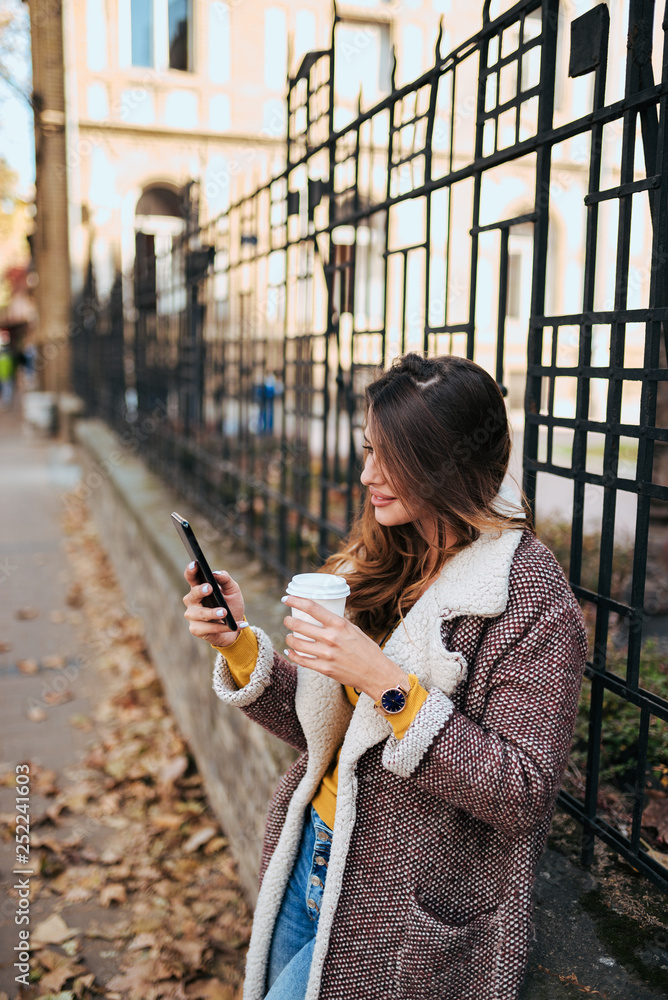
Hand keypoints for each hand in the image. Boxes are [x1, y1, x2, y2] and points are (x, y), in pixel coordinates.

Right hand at [183, 564, 245, 646]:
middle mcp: (192, 601)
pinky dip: (224, 627)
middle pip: (192, 595)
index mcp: (199, 588)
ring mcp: (192, 616)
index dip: (191, 570)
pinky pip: (209, 628)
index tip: (195, 564)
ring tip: (224, 612)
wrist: (234, 627)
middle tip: (210, 588)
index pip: (191, 577)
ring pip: (200, 614)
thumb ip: (226, 580)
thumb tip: (216, 573)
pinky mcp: (196, 630)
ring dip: (212, 613)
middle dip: (200, 591)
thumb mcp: (233, 591)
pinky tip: (236, 626)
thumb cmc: (231, 605)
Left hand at [282, 596, 408, 702]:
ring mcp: (326, 654)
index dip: (296, 601)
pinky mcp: (324, 669)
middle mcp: (331, 638)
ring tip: (289, 636)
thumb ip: (337, 624)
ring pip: (296, 643)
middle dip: (288, 621)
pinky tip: (290, 651)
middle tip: (287, 620)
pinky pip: (301, 661)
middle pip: (299, 625)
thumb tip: (322, 617)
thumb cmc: (367, 649)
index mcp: (339, 624)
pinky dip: (293, 655)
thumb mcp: (354, 630)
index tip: (287, 598)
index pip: (312, 608)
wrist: (376, 673)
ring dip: (289, 638)